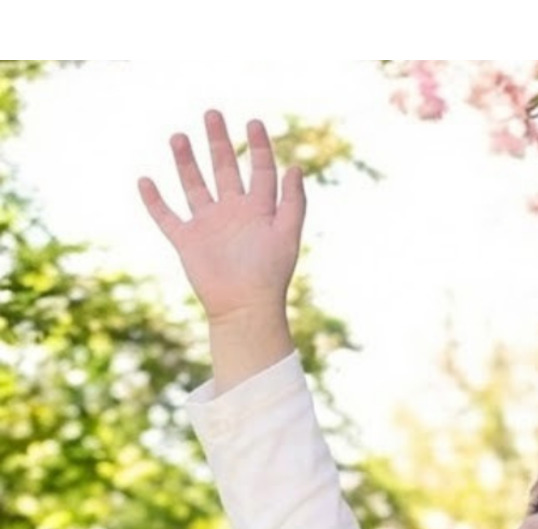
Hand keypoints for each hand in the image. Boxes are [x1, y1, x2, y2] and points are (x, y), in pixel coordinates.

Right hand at [139, 111, 304, 323]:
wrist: (245, 308)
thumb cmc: (270, 275)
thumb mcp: (286, 234)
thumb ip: (293, 202)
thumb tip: (296, 167)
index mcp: (258, 210)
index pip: (260, 171)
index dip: (259, 147)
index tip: (253, 122)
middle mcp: (232, 213)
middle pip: (224, 169)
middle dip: (218, 142)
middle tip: (212, 114)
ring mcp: (208, 226)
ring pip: (194, 186)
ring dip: (185, 161)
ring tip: (178, 136)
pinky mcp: (187, 241)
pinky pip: (166, 217)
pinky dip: (154, 201)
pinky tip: (145, 180)